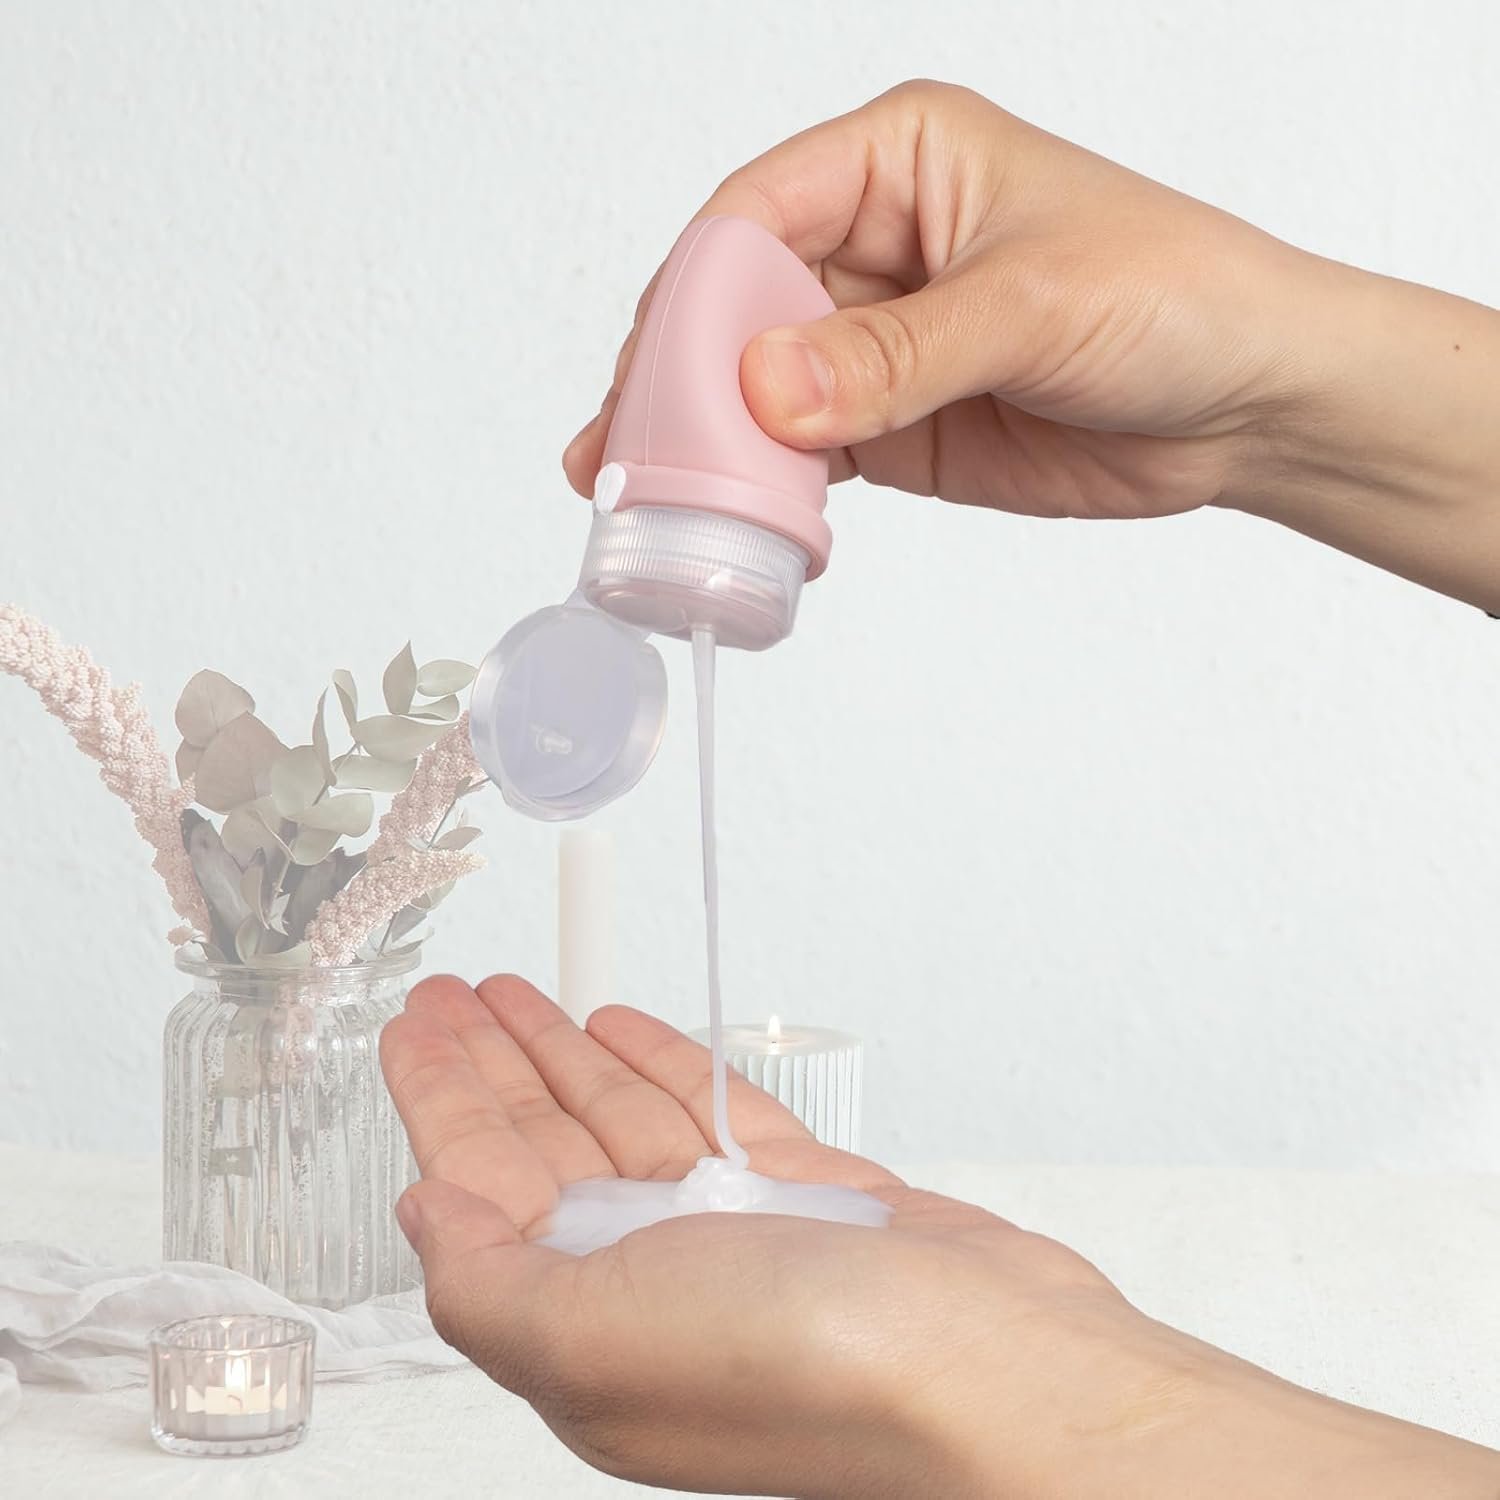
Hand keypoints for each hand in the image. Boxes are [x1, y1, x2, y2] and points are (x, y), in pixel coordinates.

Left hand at [381, 974, 1499, 1497]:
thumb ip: (487, 1283)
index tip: (407, 1027)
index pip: (478, 1188)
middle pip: (542, 1145)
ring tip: (520, 993)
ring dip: (565, 1051)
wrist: (990, 1369)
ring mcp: (728, 1234)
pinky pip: (709, 1113)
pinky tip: (625, 1030)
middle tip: (452, 993)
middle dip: (490, 1063)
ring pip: (620, 1121)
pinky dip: (663, 1066)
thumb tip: (422, 1214)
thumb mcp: (594, 1343)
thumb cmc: (807, 1373)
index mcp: (582, 1323)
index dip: (436, 1099)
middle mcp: (647, 1281)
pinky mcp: (802, 1199)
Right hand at [564, 81, 1499, 609]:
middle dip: (679, 380)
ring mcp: (875, 341)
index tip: (660, 375)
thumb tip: (767, 389)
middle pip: (735, 305)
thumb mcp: (1032, 308)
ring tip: (649, 503)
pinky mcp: (891, 422)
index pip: (754, 212)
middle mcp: (871, 245)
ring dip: (706, 444)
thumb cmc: (1174, 296)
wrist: (1246, 401)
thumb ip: (897, 355)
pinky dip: (768, 488)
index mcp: (897, 162)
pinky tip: (736, 519)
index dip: (695, 293)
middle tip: (628, 456)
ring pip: (756, 387)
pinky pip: (804, 453)